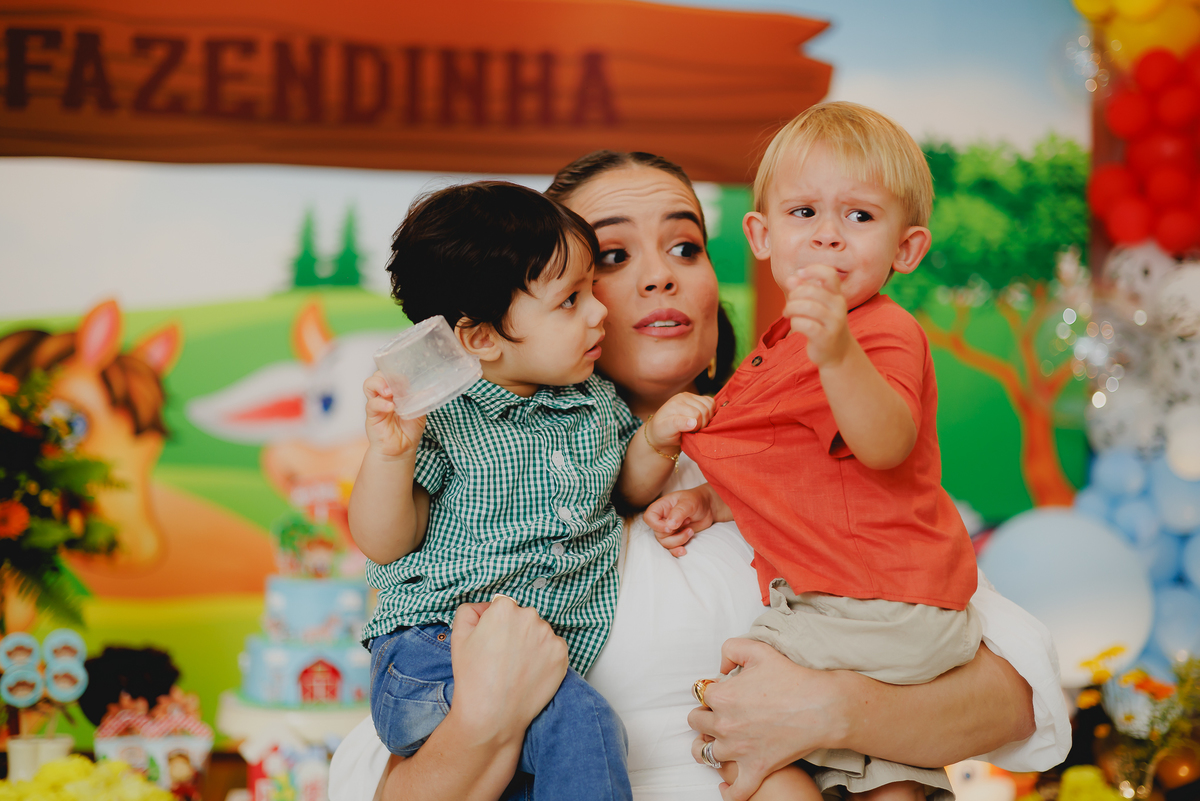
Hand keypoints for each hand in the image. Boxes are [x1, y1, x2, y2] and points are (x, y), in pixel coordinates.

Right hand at [364, 371, 426, 459]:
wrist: (401, 449)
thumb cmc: (409, 430)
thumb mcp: (419, 413)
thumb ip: (420, 401)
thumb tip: (426, 390)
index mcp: (396, 392)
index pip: (392, 374)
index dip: (398, 374)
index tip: (407, 381)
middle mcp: (385, 395)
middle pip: (379, 375)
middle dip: (387, 376)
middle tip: (396, 384)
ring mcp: (377, 403)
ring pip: (369, 384)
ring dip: (380, 384)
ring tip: (389, 393)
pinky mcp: (372, 415)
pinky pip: (371, 404)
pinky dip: (380, 403)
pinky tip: (390, 407)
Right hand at [448, 596, 568, 741]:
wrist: (492, 714)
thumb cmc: (473, 677)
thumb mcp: (458, 636)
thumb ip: (470, 611)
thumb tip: (486, 607)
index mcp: (504, 607)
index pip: (503, 607)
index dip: (495, 626)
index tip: (492, 644)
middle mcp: (530, 616)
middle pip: (523, 618)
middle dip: (515, 632)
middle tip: (503, 657)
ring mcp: (548, 635)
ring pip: (539, 633)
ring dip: (531, 643)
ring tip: (516, 667)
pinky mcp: (561, 654)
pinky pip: (553, 649)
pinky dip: (544, 658)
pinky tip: (529, 673)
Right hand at [645, 487, 715, 556]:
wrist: (707, 508)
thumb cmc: (696, 500)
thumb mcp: (689, 502)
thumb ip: (679, 512)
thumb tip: (669, 526)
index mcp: (661, 507)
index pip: (649, 518)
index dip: (656, 525)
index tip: (670, 528)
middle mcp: (662, 520)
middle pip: (658, 533)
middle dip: (674, 534)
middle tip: (688, 524)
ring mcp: (668, 530)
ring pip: (665, 543)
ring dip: (679, 541)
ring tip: (690, 531)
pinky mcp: (675, 538)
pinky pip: (671, 549)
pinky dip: (677, 551)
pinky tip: (684, 550)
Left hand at [647, 392, 715, 452]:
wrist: (661, 431)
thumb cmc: (662, 433)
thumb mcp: (665, 431)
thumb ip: (677, 425)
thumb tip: (693, 422)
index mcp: (675, 404)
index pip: (696, 414)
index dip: (696, 427)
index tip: (687, 432)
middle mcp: (683, 397)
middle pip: (704, 410)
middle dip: (702, 424)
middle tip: (692, 430)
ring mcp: (690, 396)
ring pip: (710, 406)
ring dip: (706, 419)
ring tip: (696, 425)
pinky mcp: (696, 398)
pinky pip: (711, 402)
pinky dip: (710, 412)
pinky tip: (702, 419)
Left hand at [688, 638, 846, 800]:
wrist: (821, 707)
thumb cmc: (792, 679)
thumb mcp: (758, 649)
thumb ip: (731, 649)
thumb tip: (721, 667)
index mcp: (722, 696)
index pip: (700, 694)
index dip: (711, 691)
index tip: (722, 691)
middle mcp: (724, 725)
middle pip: (696, 723)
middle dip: (704, 717)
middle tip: (719, 714)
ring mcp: (738, 750)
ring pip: (705, 754)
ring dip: (707, 748)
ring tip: (715, 743)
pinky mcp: (756, 768)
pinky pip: (736, 790)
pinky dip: (729, 791)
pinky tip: (724, 786)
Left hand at [784, 265, 851, 367]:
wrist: (837, 353)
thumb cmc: (822, 324)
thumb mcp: (815, 305)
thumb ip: (803, 290)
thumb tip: (791, 278)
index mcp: (837, 294)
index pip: (829, 274)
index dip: (813, 270)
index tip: (799, 275)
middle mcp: (839, 306)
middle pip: (812, 291)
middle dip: (794, 295)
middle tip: (789, 303)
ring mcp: (834, 322)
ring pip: (807, 307)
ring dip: (791, 308)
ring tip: (787, 313)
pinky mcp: (826, 337)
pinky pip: (805, 324)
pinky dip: (795, 322)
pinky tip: (794, 325)